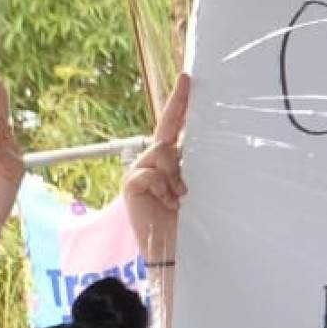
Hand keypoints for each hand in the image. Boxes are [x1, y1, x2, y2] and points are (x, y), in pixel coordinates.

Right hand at [122, 73, 190, 266]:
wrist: (173, 248)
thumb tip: (188, 146)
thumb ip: (190, 164)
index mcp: (169, 161)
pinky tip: (168, 203)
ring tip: (179, 198)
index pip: (172, 125)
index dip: (178, 101)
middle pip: (165, 134)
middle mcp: (152, 163)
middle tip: (188, 102)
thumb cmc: (187, 220)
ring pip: (162, 152)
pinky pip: (151, 172)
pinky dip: (164, 187)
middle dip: (177, 117)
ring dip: (175, 175)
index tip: (188, 78)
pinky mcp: (131, 184)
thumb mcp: (194, 185)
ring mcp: (139, 172)